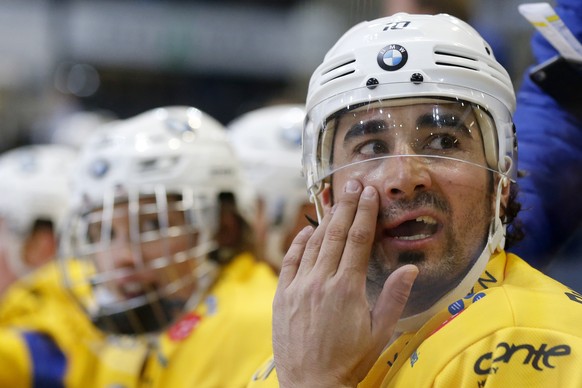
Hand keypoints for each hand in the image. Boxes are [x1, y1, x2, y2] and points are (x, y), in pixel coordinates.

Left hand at [272, 180, 417, 387]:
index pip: (357, 240)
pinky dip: (298, 242)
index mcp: (347, 289)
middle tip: (353, 183)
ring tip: (334, 200)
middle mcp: (320, 281)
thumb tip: (410, 269)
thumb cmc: (349, 361)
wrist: (311, 384)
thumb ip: (394, 298)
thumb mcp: (380, 333)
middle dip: (346, 206)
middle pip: (335, 234)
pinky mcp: (282, 296)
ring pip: (312, 244)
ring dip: (324, 219)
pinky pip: (289, 261)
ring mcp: (298, 287)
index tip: (368, 193)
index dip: (364, 213)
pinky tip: (307, 231)